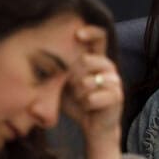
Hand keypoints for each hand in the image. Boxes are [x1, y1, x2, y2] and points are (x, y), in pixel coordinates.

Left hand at [62, 25, 124, 158]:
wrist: (95, 127)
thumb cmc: (78, 102)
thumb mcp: (64, 82)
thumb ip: (59, 69)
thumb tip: (41, 55)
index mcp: (97, 60)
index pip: (100, 37)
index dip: (91, 32)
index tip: (77, 34)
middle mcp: (108, 68)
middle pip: (91, 59)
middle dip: (75, 74)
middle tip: (71, 85)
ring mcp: (115, 81)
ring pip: (90, 80)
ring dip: (79, 91)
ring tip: (79, 98)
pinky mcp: (117, 97)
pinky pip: (94, 96)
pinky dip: (86, 103)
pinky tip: (87, 107)